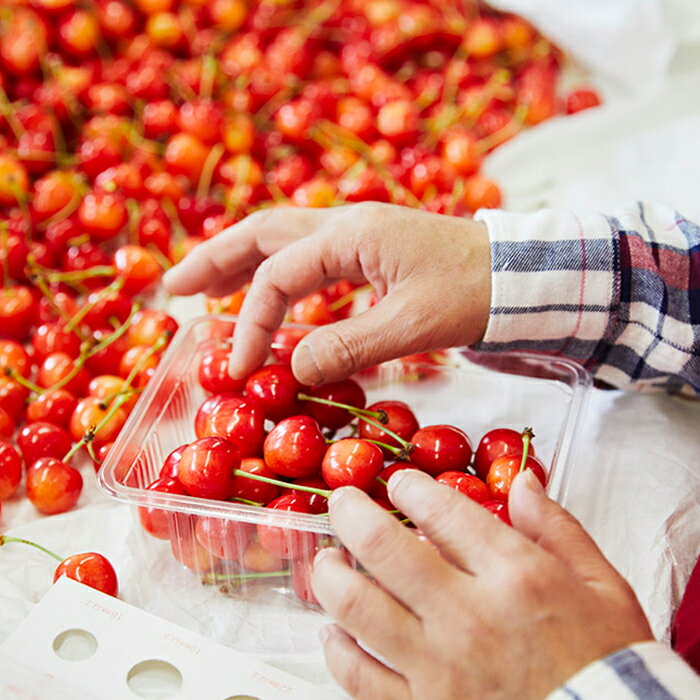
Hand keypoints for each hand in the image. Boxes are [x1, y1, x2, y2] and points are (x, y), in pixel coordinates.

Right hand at [162, 203, 489, 384]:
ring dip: (240, 261)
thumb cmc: (473, 294)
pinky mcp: (369, 250)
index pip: (279, 276)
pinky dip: (277, 272)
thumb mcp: (412, 324)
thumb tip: (290, 372)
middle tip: (173, 286)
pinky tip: (266, 292)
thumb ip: (348, 346)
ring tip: (203, 286)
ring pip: (282, 239)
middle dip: (215, 260)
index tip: (239, 369)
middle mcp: (346, 223)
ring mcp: (356, 234)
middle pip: (263, 233)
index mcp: (351, 234)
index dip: (251, 323)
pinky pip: (308, 255)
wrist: (519, 276)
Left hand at [312, 470, 652, 699]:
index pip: (442, 512)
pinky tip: (334, 632)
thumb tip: (521, 482)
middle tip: (343, 502)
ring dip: (330, 576)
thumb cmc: (607, 664)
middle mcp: (468, 616)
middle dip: (351, 514)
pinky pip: (360, 678)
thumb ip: (556, 528)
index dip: (410, 488)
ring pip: (358, 608)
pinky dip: (338, 650)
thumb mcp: (601, 585)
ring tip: (327, 561)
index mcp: (515, 576)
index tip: (400, 483)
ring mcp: (439, 667)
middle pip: (383, 549)